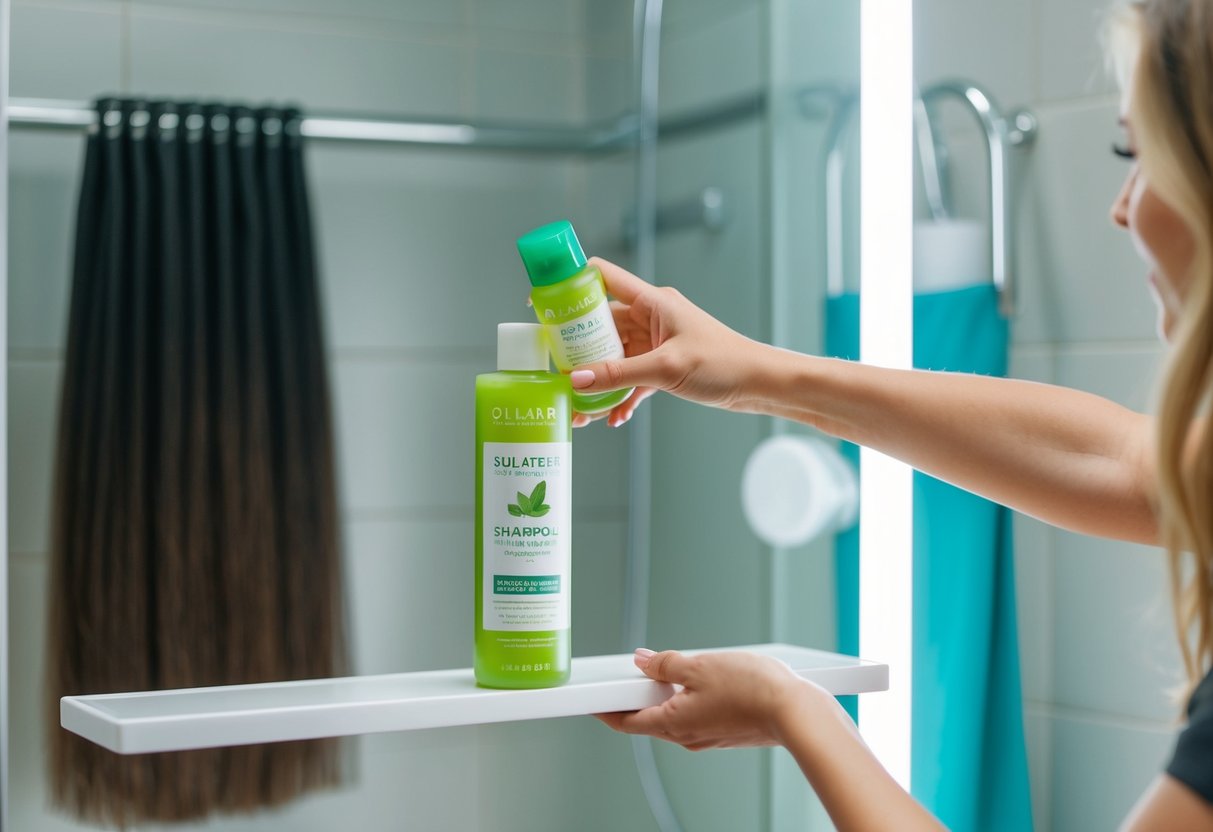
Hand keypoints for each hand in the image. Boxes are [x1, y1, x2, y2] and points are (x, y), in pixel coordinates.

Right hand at [570, 258, 767, 427]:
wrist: (760, 384)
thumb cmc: (725, 363)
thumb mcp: (665, 369)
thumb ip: (618, 374)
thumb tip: (575, 380)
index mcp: (652, 302)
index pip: (602, 277)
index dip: (570, 284)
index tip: (542, 302)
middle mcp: (651, 317)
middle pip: (600, 325)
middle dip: (577, 349)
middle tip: (553, 367)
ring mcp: (657, 342)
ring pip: (614, 356)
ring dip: (597, 379)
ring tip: (580, 407)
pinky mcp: (664, 365)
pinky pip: (632, 377)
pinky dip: (621, 395)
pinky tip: (613, 418)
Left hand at [595, 649, 818, 750]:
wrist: (796, 713)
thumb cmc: (752, 691)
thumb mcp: (699, 665)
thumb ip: (666, 664)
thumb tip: (643, 662)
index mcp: (672, 723)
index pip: (626, 721)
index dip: (604, 709)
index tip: (591, 700)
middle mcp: (686, 737)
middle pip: (649, 718)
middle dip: (636, 696)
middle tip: (628, 674)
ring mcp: (707, 737)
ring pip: (673, 715)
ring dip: (664, 695)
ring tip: (664, 669)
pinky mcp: (725, 732)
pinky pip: (695, 715)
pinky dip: (687, 698)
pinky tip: (697, 680)